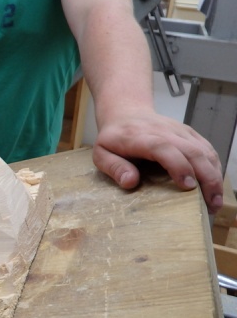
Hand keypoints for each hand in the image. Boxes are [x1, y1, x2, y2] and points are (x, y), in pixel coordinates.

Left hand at [92, 112, 222, 212]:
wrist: (126, 113)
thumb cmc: (114, 138)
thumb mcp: (101, 153)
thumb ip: (113, 167)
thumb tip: (129, 182)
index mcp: (140, 137)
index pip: (164, 148)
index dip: (178, 166)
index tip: (188, 186)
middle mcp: (164, 132)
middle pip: (192, 151)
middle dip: (206, 178)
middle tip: (209, 205)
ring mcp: (180, 132)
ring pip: (204, 151)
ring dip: (214, 176)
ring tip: (214, 201)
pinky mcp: (190, 134)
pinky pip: (208, 150)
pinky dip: (215, 168)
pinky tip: (215, 186)